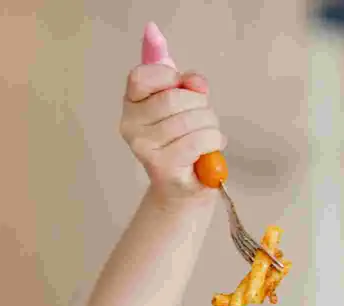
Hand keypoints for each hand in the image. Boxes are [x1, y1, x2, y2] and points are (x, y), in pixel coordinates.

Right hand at [119, 64, 225, 198]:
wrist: (183, 190)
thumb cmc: (184, 145)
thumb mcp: (186, 108)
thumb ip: (189, 87)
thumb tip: (195, 81)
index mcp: (131, 105)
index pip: (140, 77)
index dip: (168, 76)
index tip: (183, 87)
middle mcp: (131, 126)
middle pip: (173, 98)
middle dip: (200, 105)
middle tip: (205, 118)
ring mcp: (144, 147)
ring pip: (189, 119)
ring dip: (210, 125)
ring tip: (210, 135)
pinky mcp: (162, 165)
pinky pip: (197, 140)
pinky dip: (213, 140)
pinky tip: (212, 147)